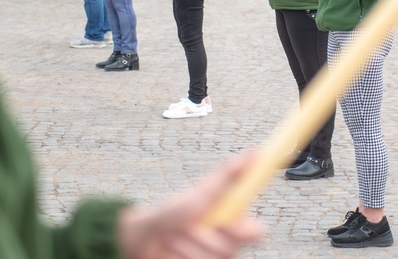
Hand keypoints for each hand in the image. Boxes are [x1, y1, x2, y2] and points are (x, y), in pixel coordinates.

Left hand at [116, 154, 263, 258]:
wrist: (141, 237)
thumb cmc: (170, 212)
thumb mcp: (201, 191)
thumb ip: (228, 174)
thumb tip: (255, 150)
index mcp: (231, 223)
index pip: (255, 232)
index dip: (244, 230)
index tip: (224, 222)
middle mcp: (225, 244)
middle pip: (231, 250)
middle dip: (203, 236)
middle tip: (187, 226)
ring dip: (186, 246)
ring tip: (174, 238)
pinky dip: (179, 258)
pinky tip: (171, 252)